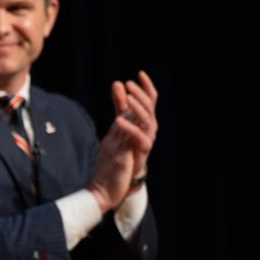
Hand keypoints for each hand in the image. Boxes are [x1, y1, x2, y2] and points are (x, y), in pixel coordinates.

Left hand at [88, 70, 157, 212]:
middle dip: (141, 95)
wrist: (110, 185)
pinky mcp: (139, 155)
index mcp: (142, 124)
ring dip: (137, 108)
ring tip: (127, 97)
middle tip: (129, 84)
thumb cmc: (117, 155)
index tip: (139, 74)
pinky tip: (118, 119)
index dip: (146, 88)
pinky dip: (129, 128)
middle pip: (150, 109)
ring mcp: (144, 143)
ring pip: (148, 121)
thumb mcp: (116, 126)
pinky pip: (139, 139)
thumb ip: (119, 106)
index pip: (149, 102)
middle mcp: (147, 132)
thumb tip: (118, 84)